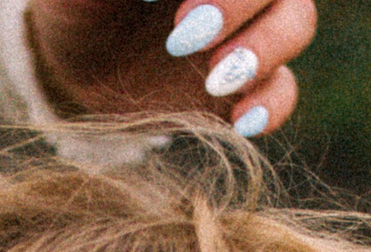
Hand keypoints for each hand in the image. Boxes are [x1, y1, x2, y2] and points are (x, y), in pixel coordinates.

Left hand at [27, 0, 312, 131]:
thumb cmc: (78, 3)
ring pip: (296, 23)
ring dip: (265, 50)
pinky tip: (241, 121)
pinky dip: (271, 105)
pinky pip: (284, 89)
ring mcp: (249, 28)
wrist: (75, 60)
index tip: (174, 9)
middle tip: (182, 41)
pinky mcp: (247, 83)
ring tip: (213, 80)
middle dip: (242, 9)